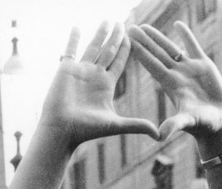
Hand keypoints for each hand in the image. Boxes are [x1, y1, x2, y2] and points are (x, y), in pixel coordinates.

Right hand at [38, 23, 158, 149]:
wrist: (61, 131)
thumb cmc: (86, 130)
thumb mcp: (116, 125)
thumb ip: (137, 125)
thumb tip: (159, 135)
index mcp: (107, 84)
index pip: (120, 60)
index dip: (128, 48)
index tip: (136, 35)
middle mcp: (94, 75)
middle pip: (109, 50)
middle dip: (117, 36)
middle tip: (124, 23)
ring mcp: (80, 71)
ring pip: (93, 47)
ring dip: (100, 33)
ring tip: (107, 20)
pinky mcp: (65, 70)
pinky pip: (70, 50)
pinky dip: (73, 39)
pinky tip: (77, 27)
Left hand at [128, 22, 221, 141]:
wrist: (218, 123)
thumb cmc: (202, 125)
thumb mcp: (186, 122)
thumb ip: (174, 125)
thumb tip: (159, 136)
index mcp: (170, 84)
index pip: (151, 64)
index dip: (140, 51)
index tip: (128, 40)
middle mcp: (176, 74)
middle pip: (156, 54)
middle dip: (144, 41)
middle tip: (130, 28)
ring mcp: (189, 69)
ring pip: (171, 48)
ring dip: (158, 37)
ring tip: (145, 26)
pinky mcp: (204, 66)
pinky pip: (193, 46)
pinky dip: (186, 35)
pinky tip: (177, 24)